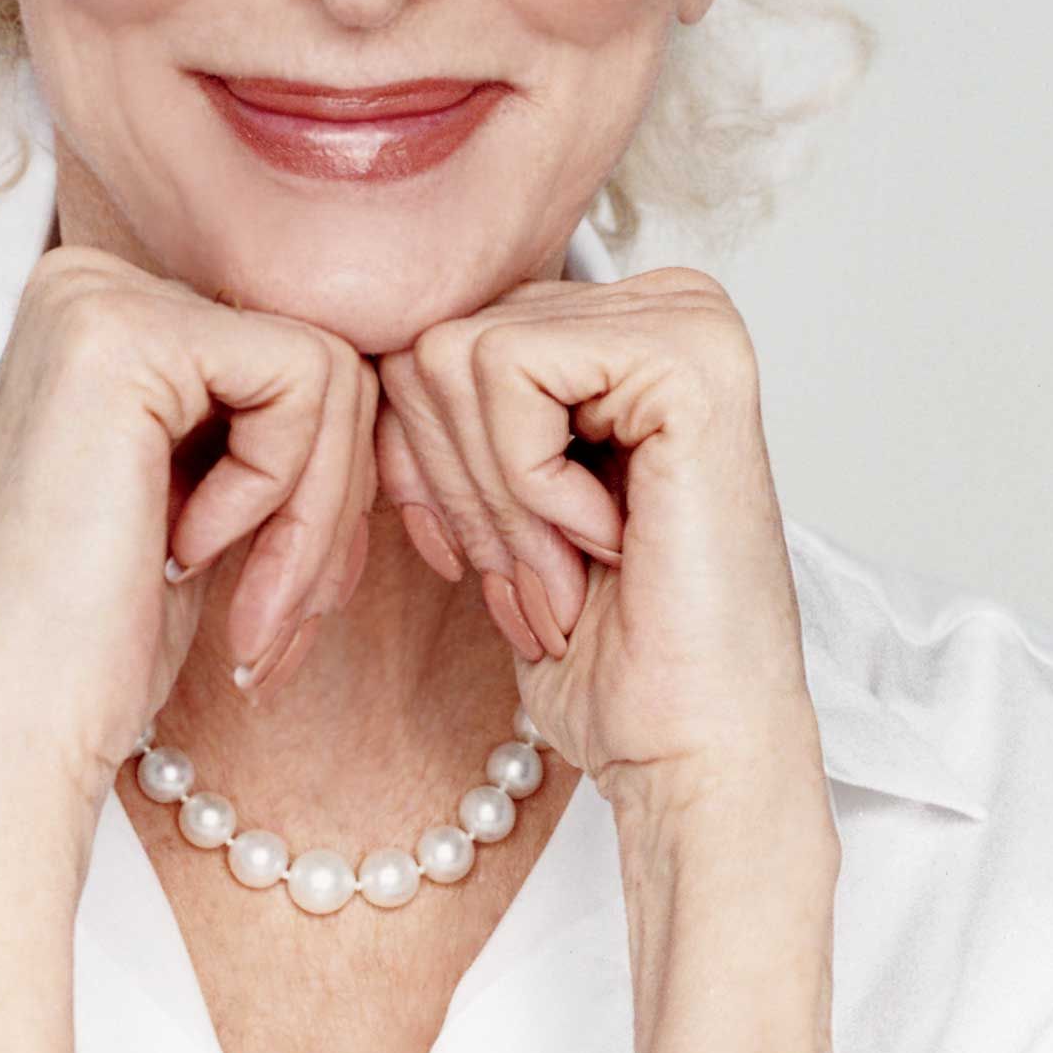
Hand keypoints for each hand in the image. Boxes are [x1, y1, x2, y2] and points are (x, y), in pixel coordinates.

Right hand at [0, 239, 378, 828]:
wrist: (7, 726)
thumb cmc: (94, 643)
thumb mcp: (198, 503)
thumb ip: (262, 426)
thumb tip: (392, 378)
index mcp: (101, 316)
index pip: (291, 362)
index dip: (324, 492)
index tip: (284, 601)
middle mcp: (90, 283)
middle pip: (319, 363)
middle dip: (331, 513)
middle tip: (277, 623)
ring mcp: (99, 298)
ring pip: (328, 373)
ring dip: (316, 520)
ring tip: (253, 614)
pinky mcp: (125, 333)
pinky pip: (303, 379)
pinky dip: (282, 491)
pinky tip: (190, 555)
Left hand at [369, 268, 825, 819]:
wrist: (691, 747)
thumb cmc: (611, 652)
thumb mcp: (498, 508)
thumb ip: (452, 415)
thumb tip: (360, 353)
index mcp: (624, 328)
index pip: (437, 340)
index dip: (423, 467)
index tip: (482, 561)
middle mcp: (663, 304)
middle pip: (434, 342)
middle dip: (454, 487)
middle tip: (535, 577)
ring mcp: (687, 321)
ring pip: (454, 355)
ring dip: (493, 497)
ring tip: (567, 566)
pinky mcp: (689, 358)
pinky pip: (508, 372)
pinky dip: (526, 483)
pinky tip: (606, 537)